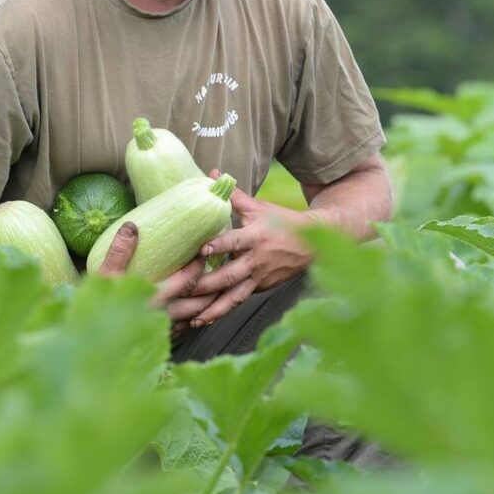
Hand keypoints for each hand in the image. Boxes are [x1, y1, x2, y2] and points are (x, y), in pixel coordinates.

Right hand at [96, 221, 204, 336]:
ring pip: (192, 320)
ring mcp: (161, 333)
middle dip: (211, 288)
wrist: (87, 341)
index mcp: (156, 298)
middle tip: (216, 272)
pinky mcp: (156, 344)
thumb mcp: (105, 276)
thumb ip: (120, 252)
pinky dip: (189, 322)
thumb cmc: (96, 308)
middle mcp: (163, 317)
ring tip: (209, 292)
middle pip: (198, 303)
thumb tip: (131, 226)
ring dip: (203, 307)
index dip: (198, 267)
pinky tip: (188, 315)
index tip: (204, 254)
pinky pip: (181, 333)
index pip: (188, 281)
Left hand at [169, 181, 315, 329]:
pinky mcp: (260, 288)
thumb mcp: (259, 207)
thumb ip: (234, 195)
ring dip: (212, 308)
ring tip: (192, 318)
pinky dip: (221, 312)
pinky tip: (204, 319)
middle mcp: (256, 260)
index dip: (218, 246)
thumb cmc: (281, 221)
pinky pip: (238, 302)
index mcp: (255, 237)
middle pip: (228, 275)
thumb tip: (213, 173)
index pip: (234, 241)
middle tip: (182, 290)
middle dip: (205, 285)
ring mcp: (258, 277)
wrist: (311, 243)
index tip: (200, 251)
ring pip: (233, 296)